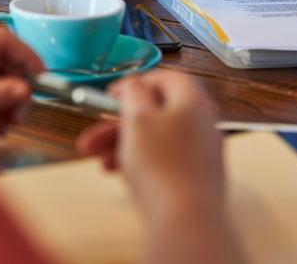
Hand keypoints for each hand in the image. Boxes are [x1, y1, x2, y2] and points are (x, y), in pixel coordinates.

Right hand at [77, 70, 224, 222]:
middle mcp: (202, 123)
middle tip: (94, 135)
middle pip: (156, 112)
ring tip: (100, 160)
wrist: (185, 219)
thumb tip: (133, 84)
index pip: (166, 77)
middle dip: (119, 123)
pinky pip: (164, 160)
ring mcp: (201, 151)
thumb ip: (133, 94)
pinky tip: (120, 174)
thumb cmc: (163, 166)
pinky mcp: (195, 176)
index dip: (137, 82)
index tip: (113, 93)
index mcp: (193, 102)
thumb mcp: (138, 119)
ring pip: (156, 138)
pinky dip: (141, 162)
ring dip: (124, 145)